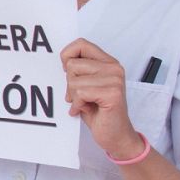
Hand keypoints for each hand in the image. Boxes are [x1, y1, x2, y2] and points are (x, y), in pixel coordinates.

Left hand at [62, 39, 141, 159]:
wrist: (116, 136)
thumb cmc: (100, 112)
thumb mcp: (87, 86)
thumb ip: (79, 70)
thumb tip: (64, 61)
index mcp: (107, 62)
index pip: (81, 44)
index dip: (67, 56)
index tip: (68, 72)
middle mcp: (113, 68)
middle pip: (72, 64)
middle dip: (70, 84)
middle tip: (80, 96)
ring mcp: (115, 79)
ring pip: (74, 80)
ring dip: (74, 96)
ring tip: (84, 104)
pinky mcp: (112, 93)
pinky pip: (80, 93)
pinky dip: (78, 105)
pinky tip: (85, 110)